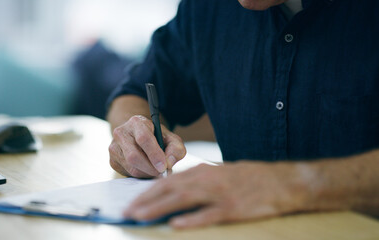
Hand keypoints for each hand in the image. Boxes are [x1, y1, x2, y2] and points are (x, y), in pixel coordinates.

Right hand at [109, 115, 185, 177]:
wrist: (137, 136)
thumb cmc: (156, 137)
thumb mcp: (170, 138)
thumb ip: (176, 148)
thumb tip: (169, 162)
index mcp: (136, 122)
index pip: (143, 138)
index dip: (154, 154)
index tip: (164, 166)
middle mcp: (121, 133)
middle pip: (134, 156)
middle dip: (151, 168)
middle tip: (162, 173)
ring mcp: (114, 147)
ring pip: (131, 167)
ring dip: (147, 174)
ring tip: (157, 171)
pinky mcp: (112, 161)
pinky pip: (128, 173)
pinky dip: (141, 176)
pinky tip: (147, 170)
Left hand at [124, 162, 305, 228]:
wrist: (281, 182)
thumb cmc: (249, 178)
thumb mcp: (220, 174)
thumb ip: (198, 182)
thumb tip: (174, 192)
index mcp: (203, 172)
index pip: (169, 181)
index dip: (148, 192)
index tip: (132, 201)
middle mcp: (208, 180)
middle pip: (170, 189)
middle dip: (146, 200)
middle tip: (127, 211)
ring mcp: (220, 194)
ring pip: (183, 199)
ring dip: (159, 208)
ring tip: (141, 216)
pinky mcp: (233, 209)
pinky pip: (209, 214)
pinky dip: (191, 219)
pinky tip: (176, 224)